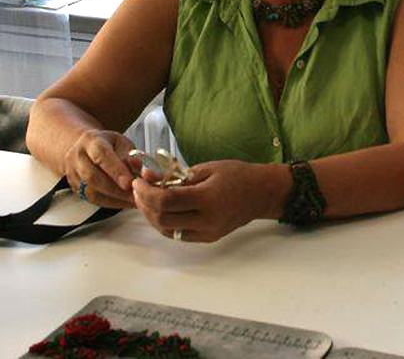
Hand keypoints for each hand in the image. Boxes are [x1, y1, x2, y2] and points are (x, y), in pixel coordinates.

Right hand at [63, 129, 138, 208]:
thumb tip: (138, 170)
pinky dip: (111, 203)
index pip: (102, 156)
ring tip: (133, 200)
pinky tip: (124, 202)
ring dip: (115, 198)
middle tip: (135, 195)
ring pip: (91, 191)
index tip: (129, 182)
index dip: (115, 170)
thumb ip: (130, 155)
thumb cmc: (108, 144)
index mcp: (91, 140)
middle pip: (93, 177)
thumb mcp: (122, 142)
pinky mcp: (75, 188)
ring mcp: (73, 174)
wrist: (85, 148)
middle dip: (116, 189)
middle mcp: (78, 157)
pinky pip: (92, 199)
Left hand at [132, 160, 270, 242]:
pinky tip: (162, 210)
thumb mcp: (208, 167)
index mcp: (208, 198)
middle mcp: (207, 219)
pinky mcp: (208, 238)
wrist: (262, 193)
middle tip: (138, 190)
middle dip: (144, 204)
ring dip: (151, 215)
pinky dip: (165, 223)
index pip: (165, 200)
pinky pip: (178, 234)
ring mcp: (207, 232)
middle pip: (162, 218)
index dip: (146, 192)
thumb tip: (151, 177)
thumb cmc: (238, 175)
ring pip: (166, 230)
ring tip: (147, 200)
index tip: (138, 182)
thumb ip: (178, 175)